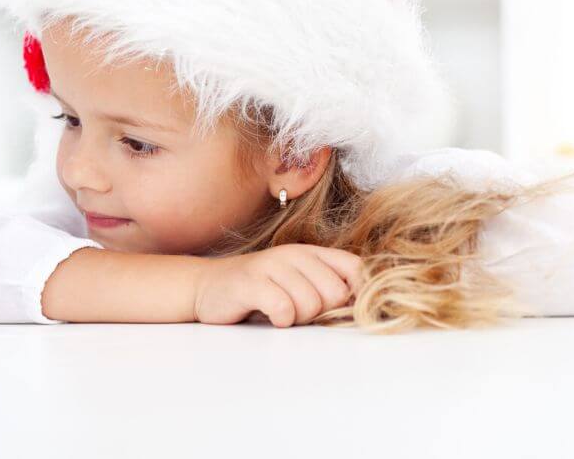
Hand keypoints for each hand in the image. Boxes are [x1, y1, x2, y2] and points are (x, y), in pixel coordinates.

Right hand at [193, 244, 363, 326]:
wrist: (206, 287)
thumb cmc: (259, 292)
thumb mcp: (298, 283)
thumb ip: (329, 289)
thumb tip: (367, 310)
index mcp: (311, 253)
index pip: (356, 269)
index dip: (358, 295)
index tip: (340, 310)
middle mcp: (294, 254)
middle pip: (336, 293)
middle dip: (321, 313)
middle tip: (299, 311)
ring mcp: (271, 265)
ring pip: (311, 304)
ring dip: (298, 318)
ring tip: (281, 312)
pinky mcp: (250, 282)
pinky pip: (283, 308)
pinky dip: (280, 319)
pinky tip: (270, 316)